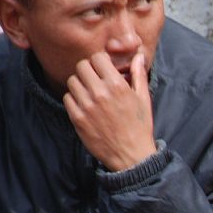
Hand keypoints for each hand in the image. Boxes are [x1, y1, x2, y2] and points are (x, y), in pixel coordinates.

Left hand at [64, 49, 156, 171]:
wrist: (131, 156)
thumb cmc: (140, 127)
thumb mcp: (144, 100)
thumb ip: (139, 75)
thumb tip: (139, 56)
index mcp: (118, 85)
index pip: (97, 58)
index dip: (100, 62)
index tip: (103, 70)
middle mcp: (100, 93)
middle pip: (81, 66)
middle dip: (88, 71)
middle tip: (95, 81)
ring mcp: (87, 106)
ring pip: (72, 81)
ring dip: (80, 85)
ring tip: (90, 94)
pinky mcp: (77, 118)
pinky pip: (67, 98)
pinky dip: (74, 100)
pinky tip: (86, 107)